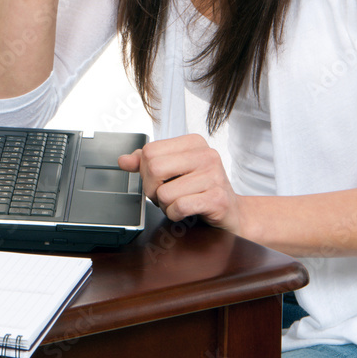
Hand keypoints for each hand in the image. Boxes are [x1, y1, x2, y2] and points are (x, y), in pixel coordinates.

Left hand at [118, 135, 243, 233]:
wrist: (232, 214)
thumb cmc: (200, 191)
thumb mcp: (174, 171)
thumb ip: (148, 163)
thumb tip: (124, 160)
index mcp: (193, 143)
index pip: (150, 151)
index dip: (146, 172)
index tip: (158, 181)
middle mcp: (206, 155)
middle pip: (154, 168)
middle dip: (152, 190)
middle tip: (165, 196)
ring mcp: (214, 175)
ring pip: (164, 192)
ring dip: (165, 205)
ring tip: (179, 204)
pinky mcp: (217, 198)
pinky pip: (179, 206)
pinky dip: (176, 215)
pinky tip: (186, 212)